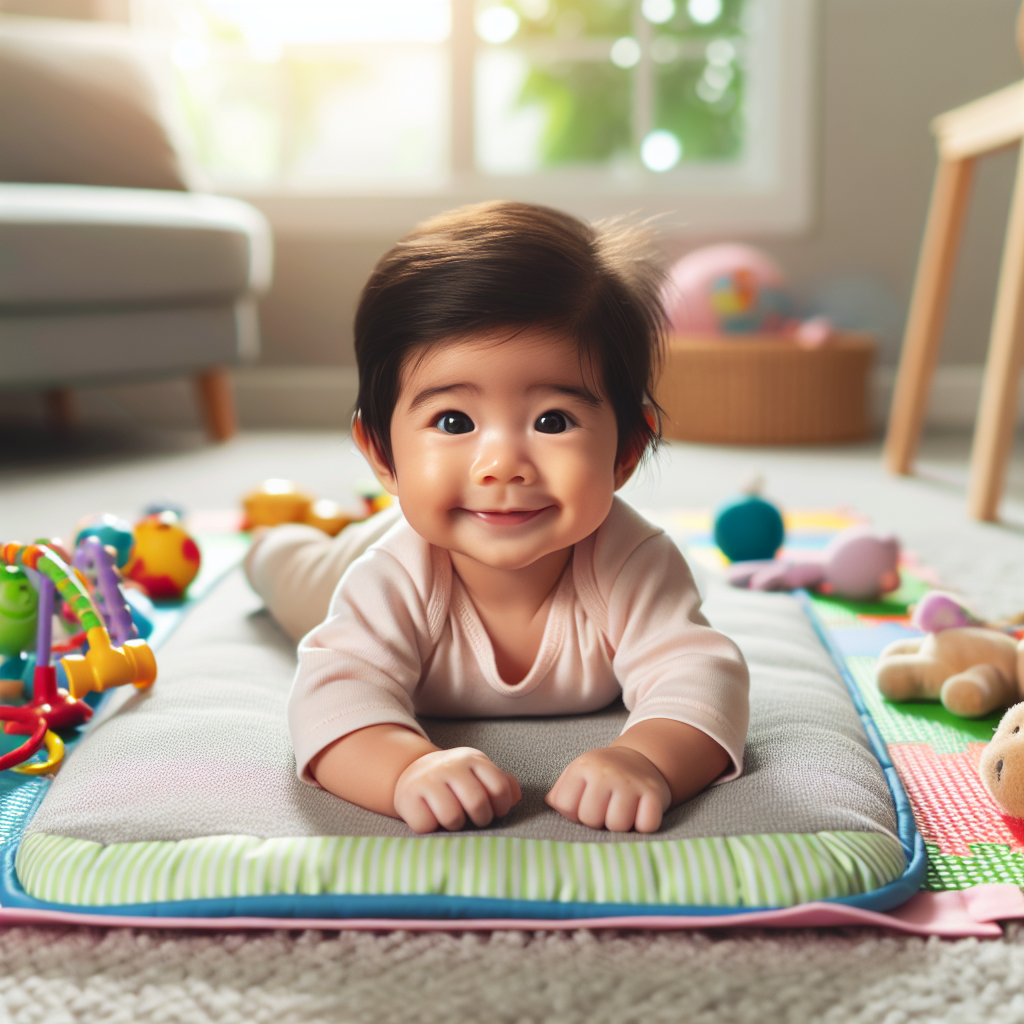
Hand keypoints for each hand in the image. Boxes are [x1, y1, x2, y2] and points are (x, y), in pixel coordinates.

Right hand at [394, 747, 521, 833]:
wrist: (414, 773)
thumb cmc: (455, 781)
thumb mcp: (479, 774)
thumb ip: (502, 784)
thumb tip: (515, 798)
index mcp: (473, 760)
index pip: (499, 787)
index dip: (501, 807)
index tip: (496, 811)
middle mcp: (451, 766)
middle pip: (477, 803)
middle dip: (481, 819)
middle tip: (475, 819)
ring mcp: (429, 779)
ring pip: (452, 817)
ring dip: (456, 826)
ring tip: (453, 818)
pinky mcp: (408, 795)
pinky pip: (427, 824)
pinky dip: (431, 827)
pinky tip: (430, 816)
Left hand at [545, 746, 671, 832]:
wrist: (640, 759)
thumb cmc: (602, 774)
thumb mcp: (578, 774)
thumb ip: (560, 792)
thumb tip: (551, 804)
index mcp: (584, 766)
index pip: (567, 807)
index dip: (574, 813)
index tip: (584, 804)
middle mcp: (607, 771)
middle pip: (591, 819)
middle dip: (597, 821)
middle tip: (605, 809)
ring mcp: (631, 781)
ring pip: (618, 826)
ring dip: (619, 826)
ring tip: (621, 810)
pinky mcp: (654, 792)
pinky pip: (646, 826)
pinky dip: (643, 825)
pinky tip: (640, 812)